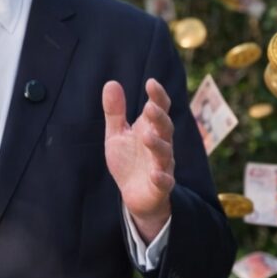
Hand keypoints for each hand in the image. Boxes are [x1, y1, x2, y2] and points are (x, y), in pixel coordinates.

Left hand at [103, 78, 175, 242]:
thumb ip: (115, 112)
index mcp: (150, 129)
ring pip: (165, 153)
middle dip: (159, 117)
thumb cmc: (129, 160)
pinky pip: (165, 181)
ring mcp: (162, 165)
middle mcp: (160, 144)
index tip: (151, 82)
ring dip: (158, 145)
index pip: (159, 109)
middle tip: (151, 107)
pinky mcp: (160, 186)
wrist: (134, 195)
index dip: (158, 96)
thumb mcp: (117, 134)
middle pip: (165, 128)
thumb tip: (111, 82)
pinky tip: (155, 174)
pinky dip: (161, 177)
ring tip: (147, 136)